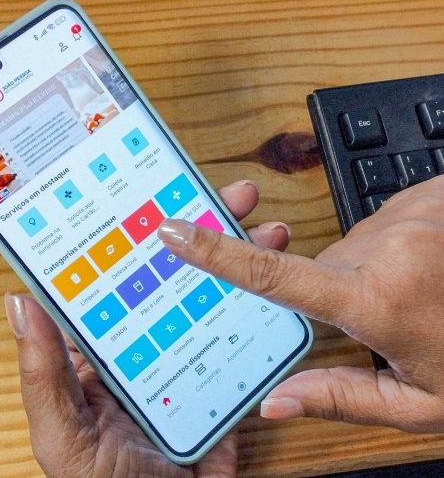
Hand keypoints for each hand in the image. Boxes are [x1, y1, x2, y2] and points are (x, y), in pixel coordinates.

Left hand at [5, 180, 290, 477]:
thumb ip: (44, 374)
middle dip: (212, 232)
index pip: (127, 274)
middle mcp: (154, 339)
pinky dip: (266, 310)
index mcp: (109, 343)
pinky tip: (281, 285)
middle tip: (234, 199)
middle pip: (182, 275)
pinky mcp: (225, 379)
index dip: (147, 234)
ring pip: (219, 296)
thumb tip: (21, 302)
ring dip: (245, 262)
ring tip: (267, 232)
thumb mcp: (62, 434)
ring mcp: (193, 355)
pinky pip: (246, 337)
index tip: (170, 197)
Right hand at [158, 176, 443, 432]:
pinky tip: (428, 264)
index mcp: (376, 300)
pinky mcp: (427, 194)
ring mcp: (410, 212)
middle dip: (341, 292)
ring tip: (417, 293)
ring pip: (357, 244)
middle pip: (325, 265)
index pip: (272, 274)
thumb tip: (275, 402)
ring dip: (372, 269)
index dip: (216, 253)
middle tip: (389, 320)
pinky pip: (385, 222)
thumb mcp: (419, 403)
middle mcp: (386, 245)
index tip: (177, 231)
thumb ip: (339, 399)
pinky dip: (395, 244)